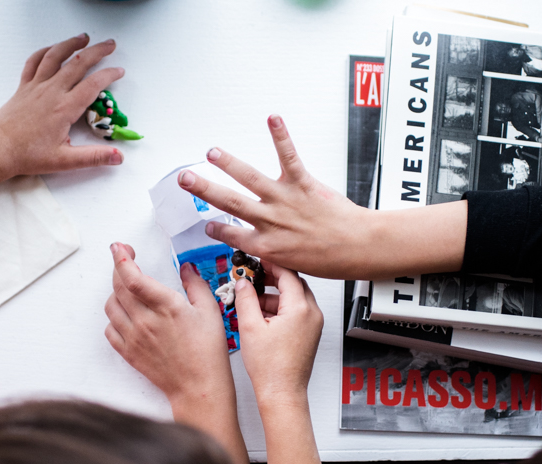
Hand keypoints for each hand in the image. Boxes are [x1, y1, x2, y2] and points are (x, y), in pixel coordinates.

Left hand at [0, 34, 125, 203]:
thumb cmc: (28, 156)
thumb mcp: (65, 161)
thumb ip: (94, 157)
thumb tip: (118, 157)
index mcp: (64, 108)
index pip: (92, 85)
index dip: (109, 75)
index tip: (119, 71)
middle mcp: (51, 92)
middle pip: (78, 63)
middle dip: (97, 51)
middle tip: (110, 45)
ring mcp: (36, 86)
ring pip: (55, 57)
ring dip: (71, 44)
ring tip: (84, 38)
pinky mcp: (23, 87)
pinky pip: (34, 62)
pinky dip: (45, 51)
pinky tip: (52, 48)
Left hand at [104, 243, 248, 463]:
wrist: (198, 387)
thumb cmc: (208, 352)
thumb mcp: (210, 311)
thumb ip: (196, 285)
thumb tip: (186, 268)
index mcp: (166, 306)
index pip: (133, 277)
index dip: (121, 258)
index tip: (120, 247)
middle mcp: (145, 320)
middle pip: (118, 287)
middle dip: (118, 268)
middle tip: (125, 259)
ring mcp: (134, 337)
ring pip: (111, 306)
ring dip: (115, 292)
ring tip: (128, 288)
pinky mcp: (129, 352)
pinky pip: (110, 329)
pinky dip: (114, 317)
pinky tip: (126, 315)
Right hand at [176, 115, 370, 279]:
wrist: (356, 247)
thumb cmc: (332, 259)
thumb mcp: (295, 266)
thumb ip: (277, 254)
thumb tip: (269, 250)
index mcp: (266, 246)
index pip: (232, 236)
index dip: (216, 230)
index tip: (206, 225)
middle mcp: (270, 221)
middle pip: (229, 203)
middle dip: (203, 190)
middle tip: (185, 179)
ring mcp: (284, 201)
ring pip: (250, 179)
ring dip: (228, 164)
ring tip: (212, 152)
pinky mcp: (302, 184)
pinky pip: (288, 156)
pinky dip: (280, 135)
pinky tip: (272, 118)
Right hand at [234, 262, 331, 463]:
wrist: (282, 394)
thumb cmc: (270, 368)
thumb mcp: (249, 326)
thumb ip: (245, 299)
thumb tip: (242, 283)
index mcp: (300, 308)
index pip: (288, 272)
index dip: (270, 262)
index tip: (257, 257)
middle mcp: (312, 314)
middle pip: (294, 283)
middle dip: (273, 277)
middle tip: (253, 274)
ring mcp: (314, 324)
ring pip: (295, 297)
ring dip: (275, 293)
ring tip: (253, 298)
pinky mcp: (310, 334)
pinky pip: (297, 311)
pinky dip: (281, 307)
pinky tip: (262, 315)